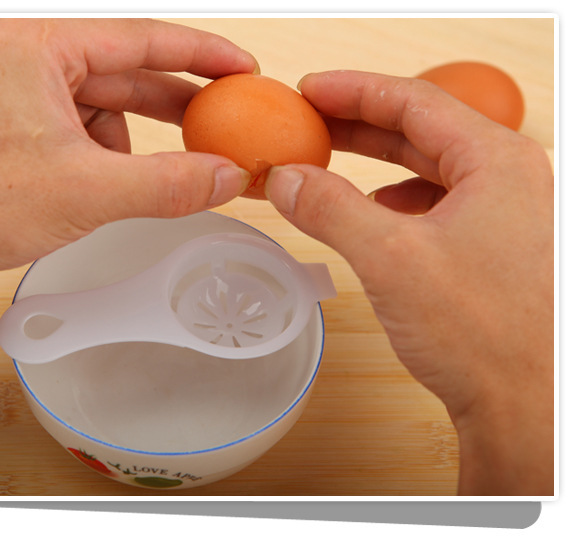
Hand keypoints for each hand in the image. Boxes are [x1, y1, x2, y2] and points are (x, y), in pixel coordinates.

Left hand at [0, 18, 255, 311]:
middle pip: (126, 72)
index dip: (200, 53)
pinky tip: (102, 190)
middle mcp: (28, 59)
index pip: (140, 37)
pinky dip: (106, 160)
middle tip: (222, 122)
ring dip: (132, 146)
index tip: (241, 68)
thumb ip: (168, 182)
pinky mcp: (19, 125)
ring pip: (107, 109)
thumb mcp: (88, 191)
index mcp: (39, 47)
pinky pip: (84, 131)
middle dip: (174, 105)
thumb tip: (225, 176)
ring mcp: (21, 92)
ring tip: (135, 181)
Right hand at [265, 70, 553, 494]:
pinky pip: (435, 204)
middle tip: (307, 123)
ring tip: (327, 164)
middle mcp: (508, 180)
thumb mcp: (391, 259)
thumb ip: (330, 209)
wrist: (527, 407)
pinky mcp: (492, 248)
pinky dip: (393, 201)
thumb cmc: (486, 336)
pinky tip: (368, 213)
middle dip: (358, 126)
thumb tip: (287, 179)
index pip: (414, 101)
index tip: (309, 91)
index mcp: (496, 162)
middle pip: (421, 130)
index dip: (353, 91)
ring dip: (374, 163)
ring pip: (427, 169)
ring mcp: (504, 215)